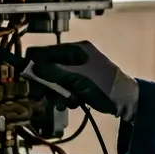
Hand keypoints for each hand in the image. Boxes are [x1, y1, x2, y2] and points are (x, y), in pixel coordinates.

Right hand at [23, 42, 139, 120]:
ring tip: (64, 103)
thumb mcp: (78, 79)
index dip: (33, 64)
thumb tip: (32, 67)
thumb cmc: (106, 87)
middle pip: (47, 68)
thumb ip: (55, 72)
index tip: (27, 79)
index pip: (44, 52)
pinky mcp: (80, 84)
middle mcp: (75, 57)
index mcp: (76, 50)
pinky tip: (74, 103)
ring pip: (55, 81)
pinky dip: (66, 97)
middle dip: (45, 83)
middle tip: (40, 96)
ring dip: (56, 93)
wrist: (127, 102)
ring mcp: (78, 70)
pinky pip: (64, 89)